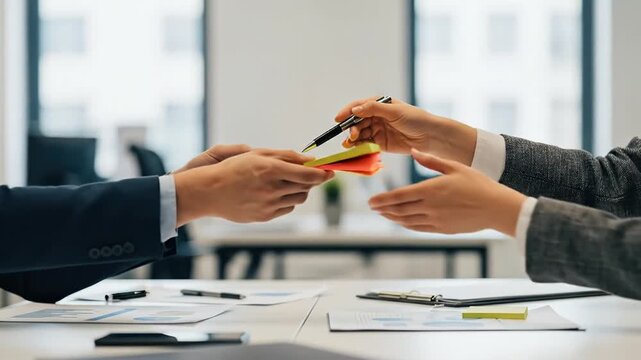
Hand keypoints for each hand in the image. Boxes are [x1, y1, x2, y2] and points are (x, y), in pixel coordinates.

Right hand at [173, 149, 332, 225]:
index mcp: (270, 169)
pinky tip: (278, 193)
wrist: (209, 192)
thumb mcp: (258, 154)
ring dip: (300, 190)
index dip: (323, 174)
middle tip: (309, 175)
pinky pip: (287, 209)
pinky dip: (288, 200)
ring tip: (289, 183)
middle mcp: (271, 188)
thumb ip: (286, 156)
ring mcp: (268, 204)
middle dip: (312, 181)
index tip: (330, 171)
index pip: (308, 175)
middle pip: (306, 187)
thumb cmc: (233, 169)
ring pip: (298, 199)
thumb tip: (310, 161)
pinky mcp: (265, 217)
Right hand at [334, 96, 477, 164]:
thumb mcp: (394, 111)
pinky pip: (366, 144)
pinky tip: (355, 148)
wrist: (430, 136)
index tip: (338, 119)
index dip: (347, 112)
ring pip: (359, 133)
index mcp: (380, 105)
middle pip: (357, 121)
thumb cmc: (416, 119)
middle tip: (352, 135)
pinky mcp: (380, 143)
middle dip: (351, 128)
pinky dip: (359, 146)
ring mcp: (378, 130)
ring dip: (353, 138)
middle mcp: (376, 116)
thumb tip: (355, 110)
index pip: (359, 106)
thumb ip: (374, 109)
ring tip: (351, 143)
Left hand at [369, 149, 525, 235]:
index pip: (399, 196)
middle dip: (383, 208)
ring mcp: (435, 220)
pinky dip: (406, 225)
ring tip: (383, 213)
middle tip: (372, 207)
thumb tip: (414, 151)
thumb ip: (431, 160)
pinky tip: (401, 221)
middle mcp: (430, 207)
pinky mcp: (442, 229)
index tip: (371, 201)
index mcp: (431, 189)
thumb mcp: (454, 166)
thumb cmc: (478, 184)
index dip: (382, 199)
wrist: (496, 208)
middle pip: (399, 210)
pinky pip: (418, 228)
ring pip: (406, 221)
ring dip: (392, 217)